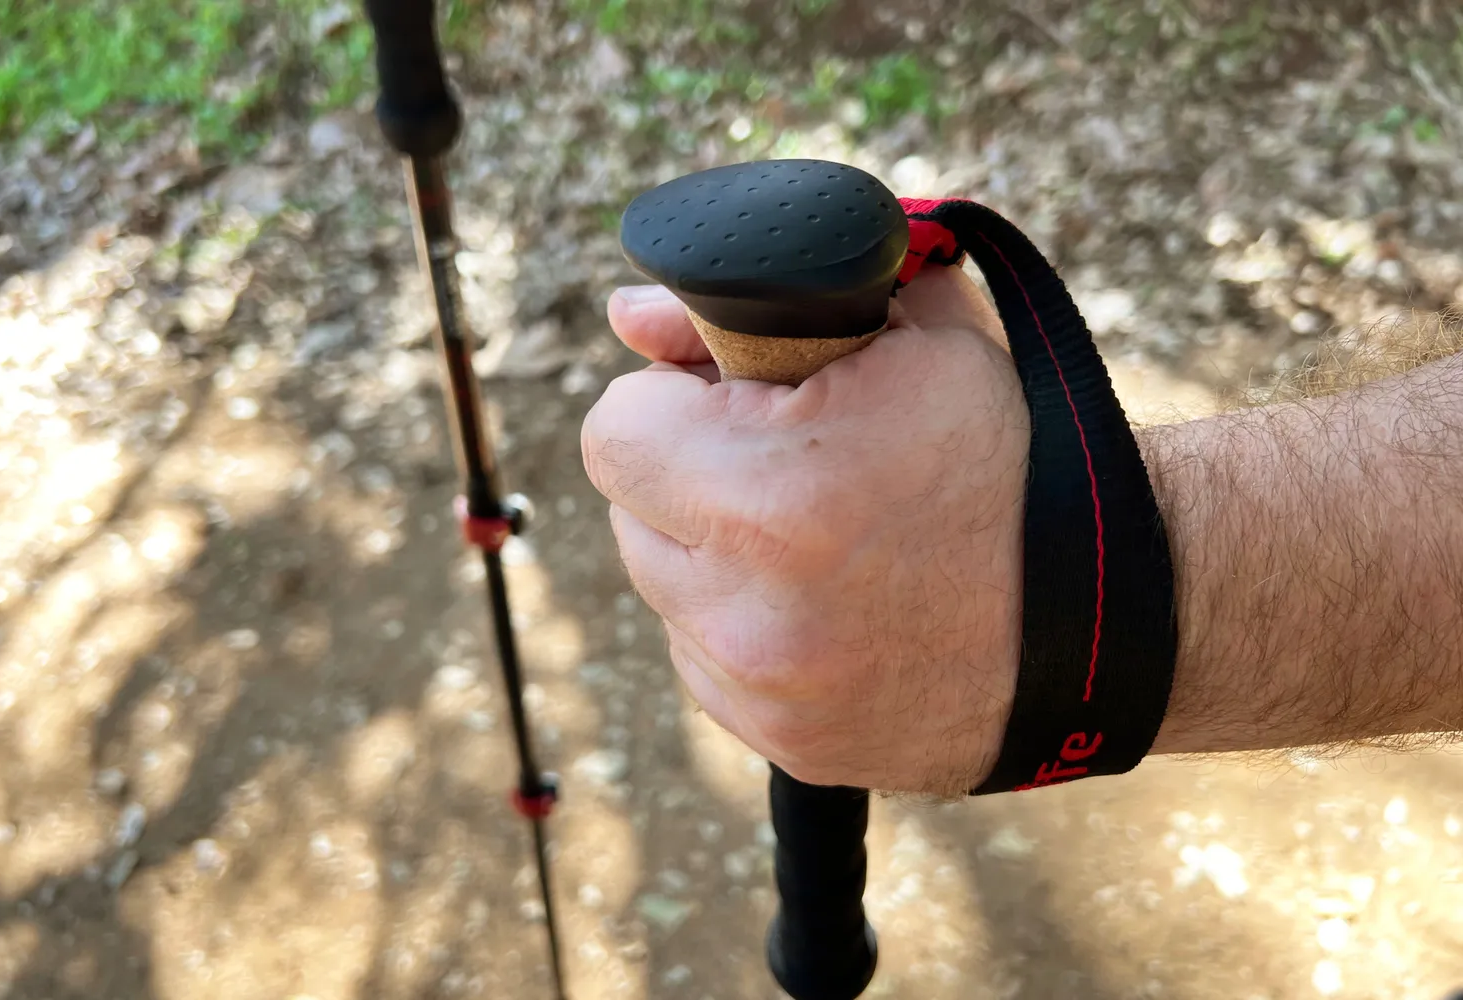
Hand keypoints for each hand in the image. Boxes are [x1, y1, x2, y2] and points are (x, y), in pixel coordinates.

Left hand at [580, 268, 1030, 795]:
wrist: (1113, 613)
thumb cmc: (1012, 454)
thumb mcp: (907, 333)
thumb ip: (752, 304)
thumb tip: (629, 316)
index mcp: (769, 494)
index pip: (614, 432)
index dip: (668, 402)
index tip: (723, 401)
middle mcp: (749, 612)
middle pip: (632, 512)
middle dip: (689, 476)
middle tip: (779, 463)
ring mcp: (763, 693)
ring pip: (666, 591)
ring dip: (714, 556)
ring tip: (820, 538)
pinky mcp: (784, 746)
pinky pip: (706, 664)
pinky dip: (744, 627)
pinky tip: (829, 603)